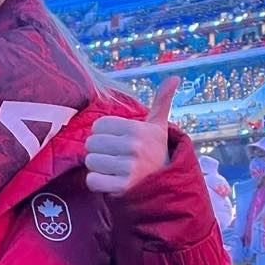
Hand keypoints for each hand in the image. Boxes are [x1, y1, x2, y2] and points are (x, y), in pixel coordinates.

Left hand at [84, 78, 177, 195]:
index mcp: (137, 129)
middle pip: (91, 143)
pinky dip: (98, 183)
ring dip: (98, 167)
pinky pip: (92, 180)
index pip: (98, 126)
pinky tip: (111, 181)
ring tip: (114, 169)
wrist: (168, 185)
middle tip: (115, 157)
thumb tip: (175, 77)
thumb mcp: (159, 127)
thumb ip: (162, 101)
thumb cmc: (156, 152)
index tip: (117, 141)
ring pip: (90, 161)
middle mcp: (133, 147)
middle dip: (99, 151)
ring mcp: (128, 168)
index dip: (103, 134)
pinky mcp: (122, 187)